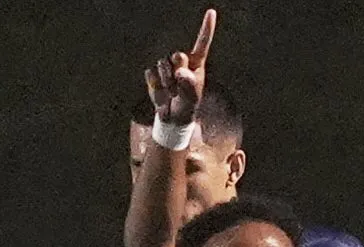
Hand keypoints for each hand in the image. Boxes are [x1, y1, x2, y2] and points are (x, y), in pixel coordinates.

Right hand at [146, 9, 214, 124]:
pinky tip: (162, 94)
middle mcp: (181, 60)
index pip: (202, 42)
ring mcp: (166, 65)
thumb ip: (189, 83)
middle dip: (178, 71)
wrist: (172, 116)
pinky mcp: (153, 73)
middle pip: (177, 55)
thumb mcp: (192, 96)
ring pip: (163, 65)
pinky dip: (156, 87)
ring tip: (172, 93)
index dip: (207, 27)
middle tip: (180, 86)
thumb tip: (180, 72)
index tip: (212, 12)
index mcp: (196, 62)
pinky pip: (151, 75)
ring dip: (167, 83)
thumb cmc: (187, 104)